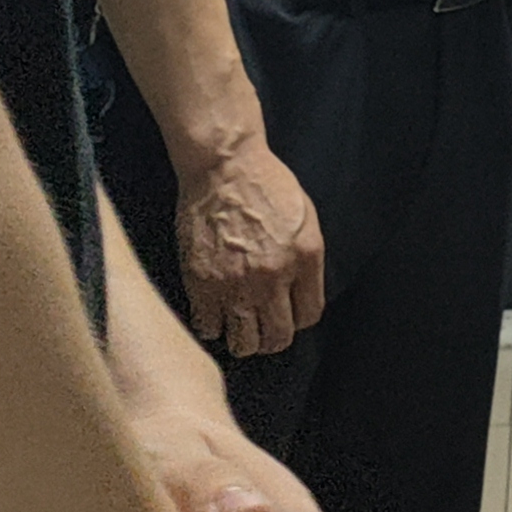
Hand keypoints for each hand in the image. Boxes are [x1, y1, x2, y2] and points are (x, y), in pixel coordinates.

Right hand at [174, 144, 326, 357]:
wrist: (224, 168)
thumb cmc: (266, 184)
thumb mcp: (306, 217)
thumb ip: (306, 259)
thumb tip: (301, 292)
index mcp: (305, 258)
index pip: (309, 315)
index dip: (298, 318)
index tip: (288, 313)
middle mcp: (273, 277)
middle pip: (277, 337)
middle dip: (272, 337)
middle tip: (263, 327)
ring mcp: (235, 284)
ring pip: (243, 343)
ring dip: (243, 339)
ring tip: (240, 325)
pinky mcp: (202, 284)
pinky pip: (208, 327)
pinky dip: (212, 326)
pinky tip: (215, 311)